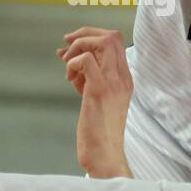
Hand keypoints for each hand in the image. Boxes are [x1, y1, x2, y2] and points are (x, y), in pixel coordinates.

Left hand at [57, 27, 132, 177]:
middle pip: (112, 36)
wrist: (104, 156)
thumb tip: (66, 56)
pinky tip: (69, 79)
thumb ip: (86, 77)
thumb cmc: (97, 131)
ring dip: (78, 47)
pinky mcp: (99, 92)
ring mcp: (113, 84)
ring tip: (67, 67)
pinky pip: (86, 60)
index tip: (72, 45)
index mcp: (124, 79)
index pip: (116, 41)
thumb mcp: (95, 98)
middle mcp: (122, 78)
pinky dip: (73, 63)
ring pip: (102, 43)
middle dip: (85, 34)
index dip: (92, 36)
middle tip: (66, 46)